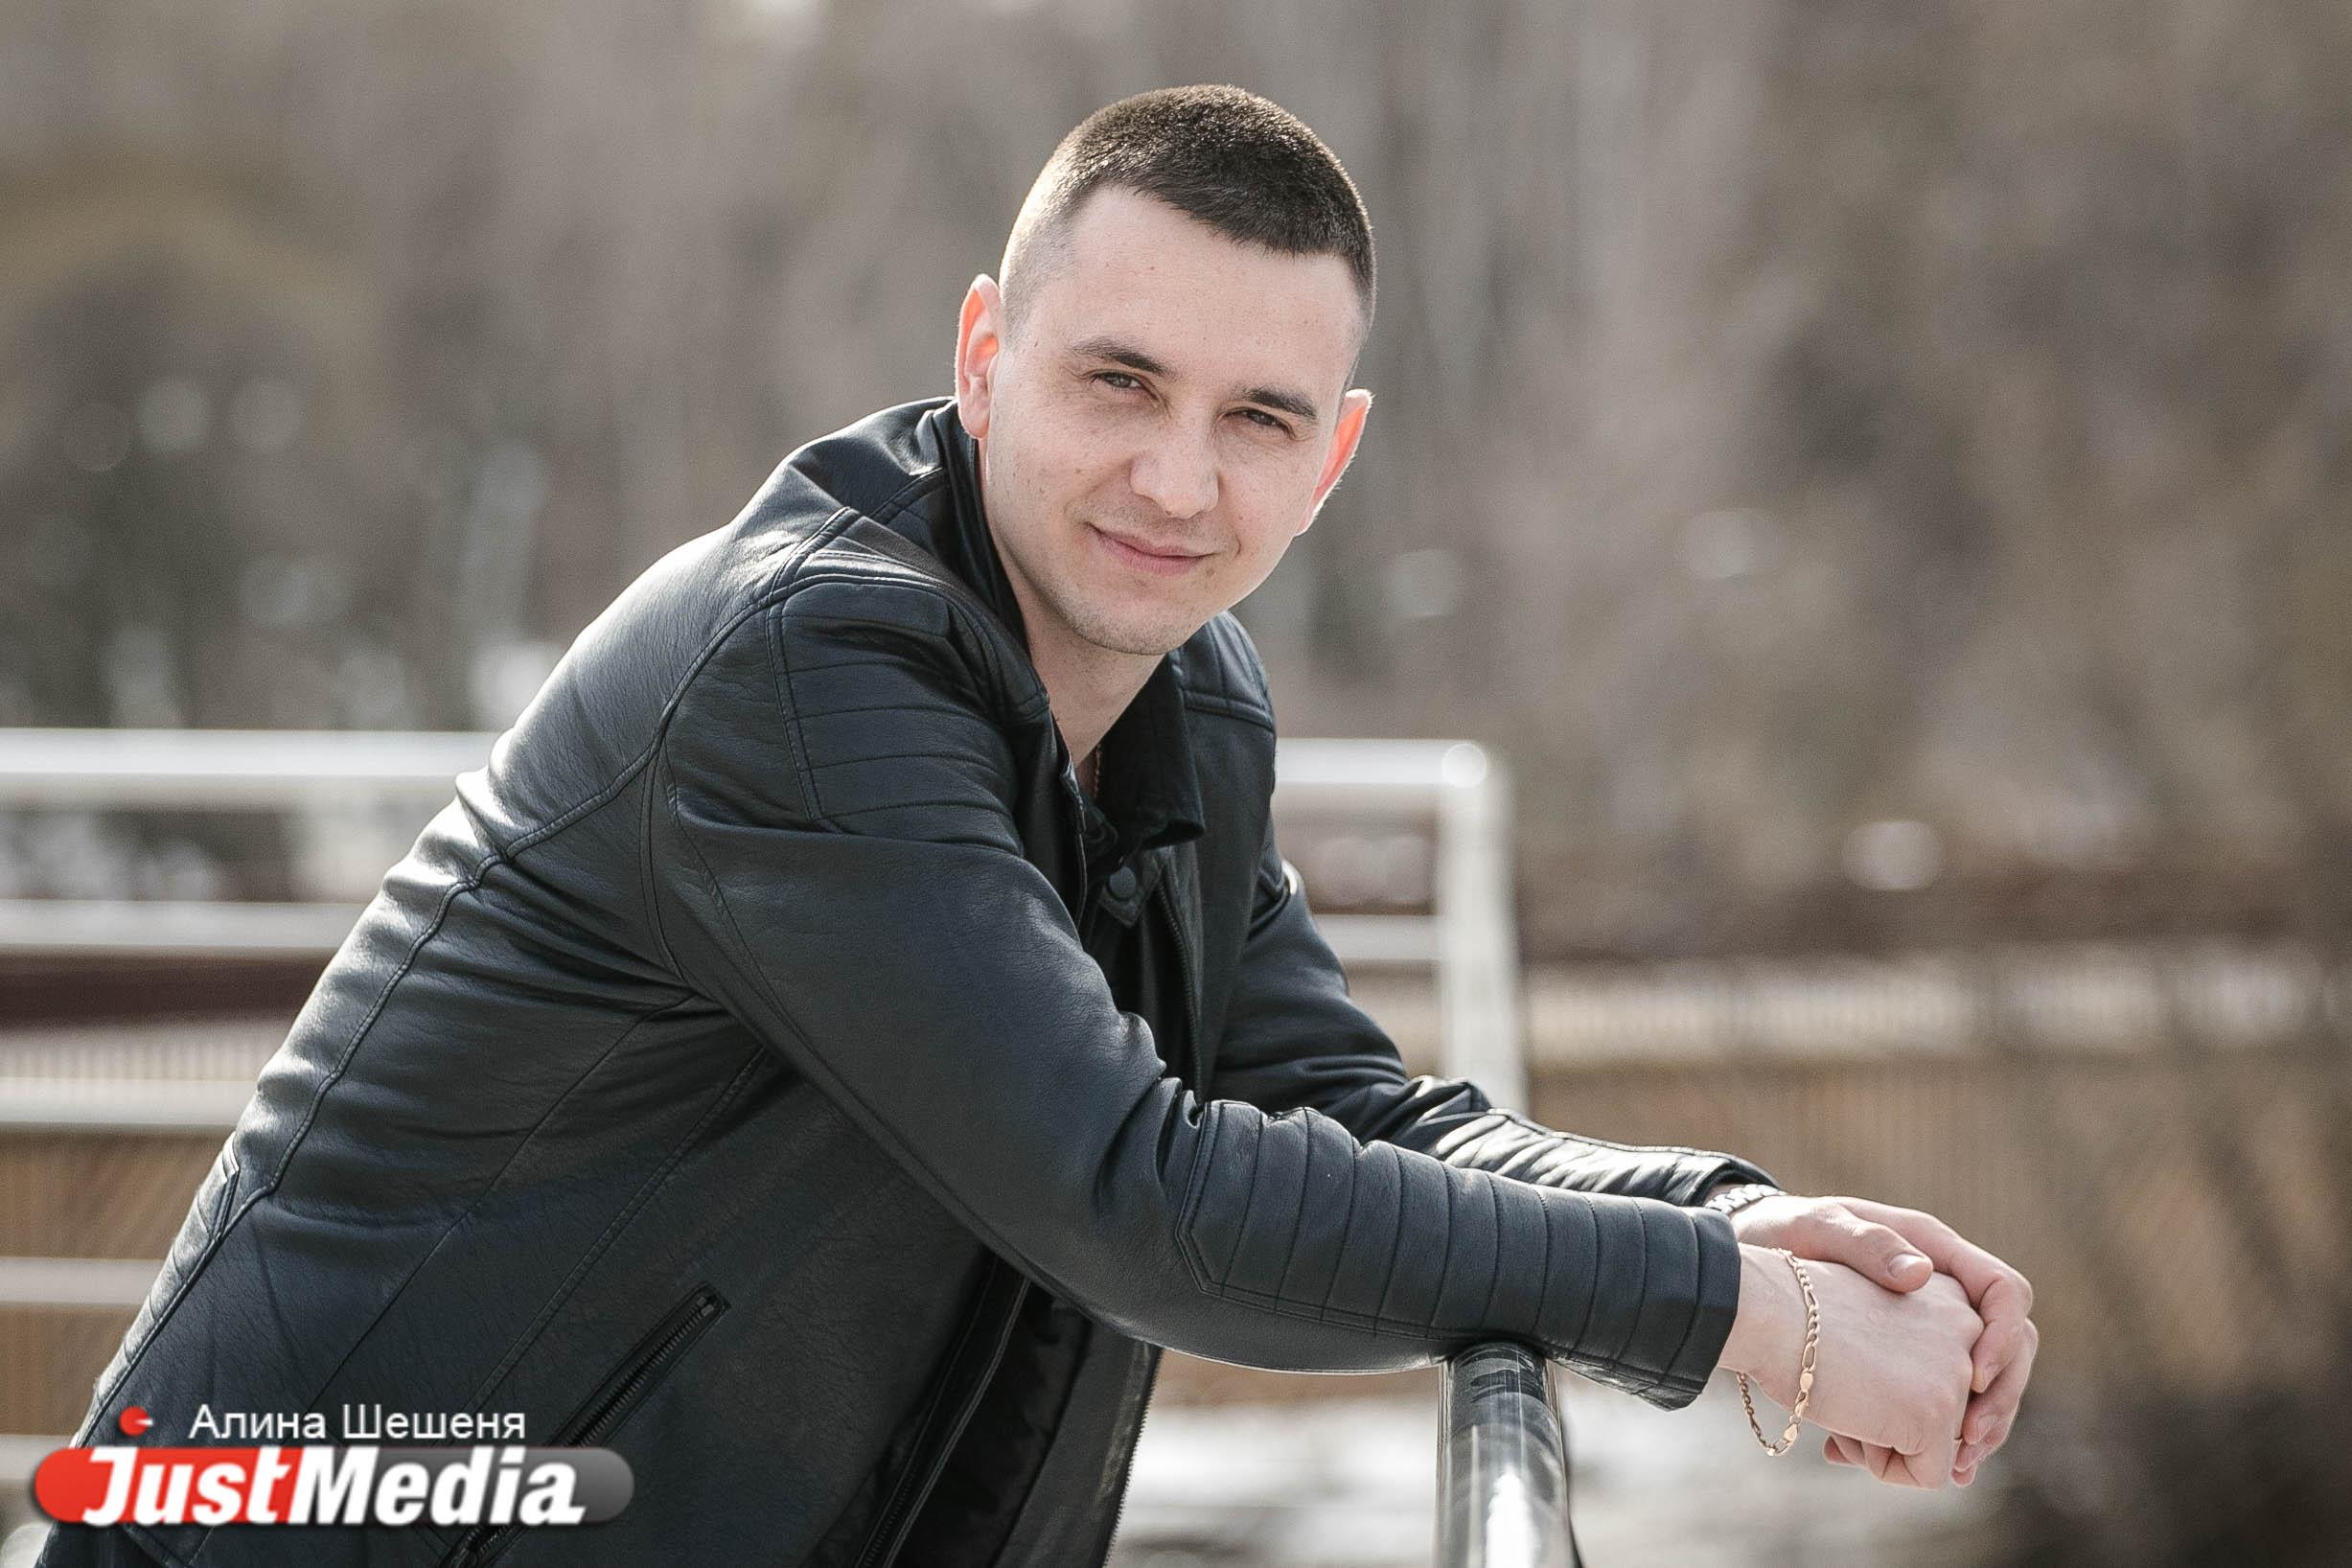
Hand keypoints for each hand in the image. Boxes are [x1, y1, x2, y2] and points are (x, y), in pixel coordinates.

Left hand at [1717, 1188, 2037, 1485]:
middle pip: (2012, 1348)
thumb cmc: (1784, 1232)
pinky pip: (1945, 1401)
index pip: (2006, 1292)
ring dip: (1976, 1430)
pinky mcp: (1911, 1361)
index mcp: (1937, 1251)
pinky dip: (1938, 1437)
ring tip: (1953, 1469)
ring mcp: (1934, 1327)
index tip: (1975, 1379)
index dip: (2005, 1337)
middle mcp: (1947, 1292)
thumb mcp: (1817, 1227)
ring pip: (1986, 1384)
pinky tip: (1906, 1464)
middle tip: (1968, 1444)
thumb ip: (1867, 1245)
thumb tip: (1922, 1273)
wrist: (1751, 1263)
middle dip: (2000, 1400)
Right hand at [1721, 1247, 1981, 1487]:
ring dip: (1884, 1440)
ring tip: (1843, 1398)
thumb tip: (1958, 1473)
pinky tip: (1850, 1423)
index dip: (1897, 1391)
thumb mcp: (1875, 1334)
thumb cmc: (1798, 1318)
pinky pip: (1929, 1476)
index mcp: (1951, 1299)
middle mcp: (1968, 1329)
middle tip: (1842, 1386)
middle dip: (1893, 1421)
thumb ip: (1919, 1378)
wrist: (1766, 1309)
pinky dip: (1884, 1468)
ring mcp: (1958, 1372)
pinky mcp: (1937, 1413)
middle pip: (1947, 1414)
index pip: (1946, 1377)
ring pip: (1939, 1446)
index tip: (1853, 1369)